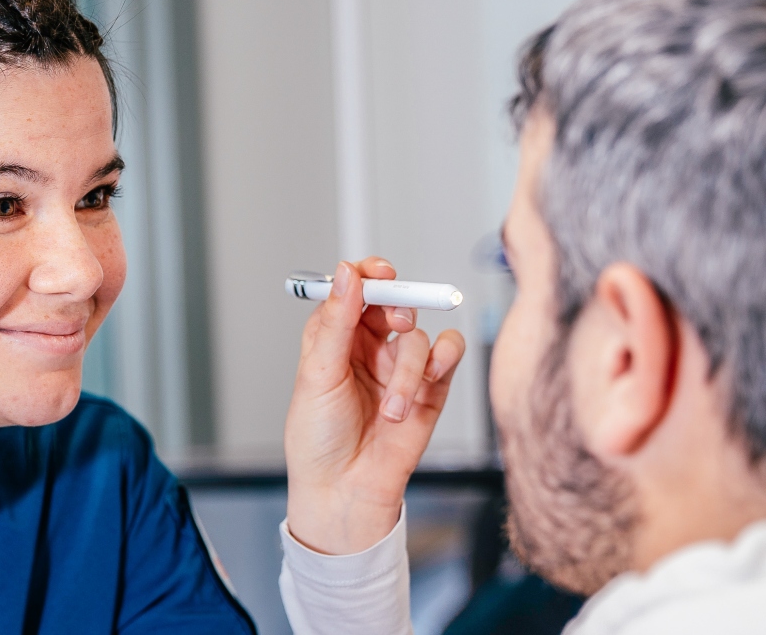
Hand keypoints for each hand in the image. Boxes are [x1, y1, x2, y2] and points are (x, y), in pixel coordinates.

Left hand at [284, 258, 465, 554]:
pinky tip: (427, 385)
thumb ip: (336, 322)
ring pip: (419, 336)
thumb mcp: (317, 375)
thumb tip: (346, 272)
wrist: (344, 493)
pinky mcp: (430, 389)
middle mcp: (369, 348)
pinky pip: (448, 354)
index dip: (369, 275)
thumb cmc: (319, 441)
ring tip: (392, 408)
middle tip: (395, 319)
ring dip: (409, 370)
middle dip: (398, 305)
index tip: (378, 271)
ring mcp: (401, 368)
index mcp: (335, 339)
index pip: (356, 290)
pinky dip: (443, 360)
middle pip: (393, 302)